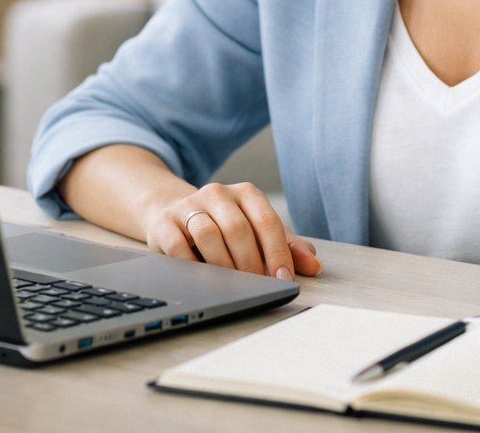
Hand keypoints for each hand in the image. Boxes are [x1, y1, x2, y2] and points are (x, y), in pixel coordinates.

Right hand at [145, 182, 321, 279]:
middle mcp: (218, 193)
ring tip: (231, 285)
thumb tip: (314, 265)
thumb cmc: (225, 229)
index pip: (267, 221)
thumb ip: (287, 247)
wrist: (175, 214)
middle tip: (257, 286)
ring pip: (208, 234)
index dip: (277, 252)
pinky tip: (201, 279)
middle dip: (250, 263)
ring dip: (223, 265)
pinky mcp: (165, 222)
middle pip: (238, 228)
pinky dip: (192, 266)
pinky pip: (178, 246)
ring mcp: (189, 205)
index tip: (283, 279)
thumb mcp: (258, 233)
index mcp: (246, 193)